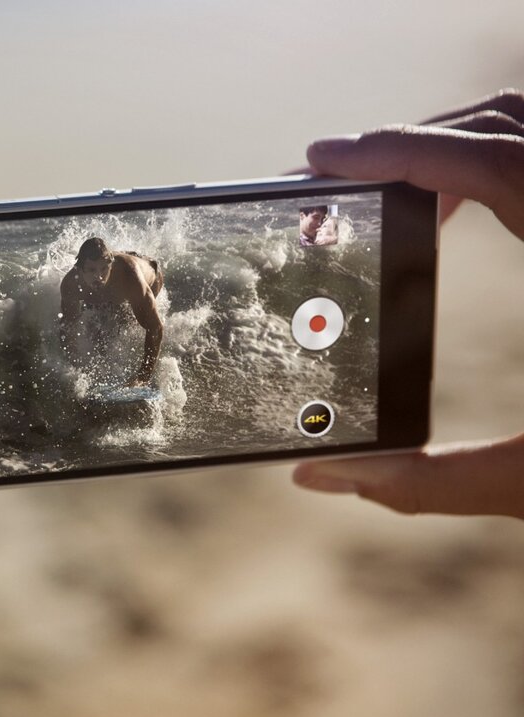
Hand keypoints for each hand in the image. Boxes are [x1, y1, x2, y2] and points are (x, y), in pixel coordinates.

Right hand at [292, 89, 523, 517]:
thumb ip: (426, 483)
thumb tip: (320, 478)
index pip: (485, 158)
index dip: (395, 149)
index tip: (326, 157)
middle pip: (507, 125)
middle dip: (414, 140)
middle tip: (345, 179)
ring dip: (461, 145)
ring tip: (402, 191)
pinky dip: (505, 163)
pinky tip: (476, 210)